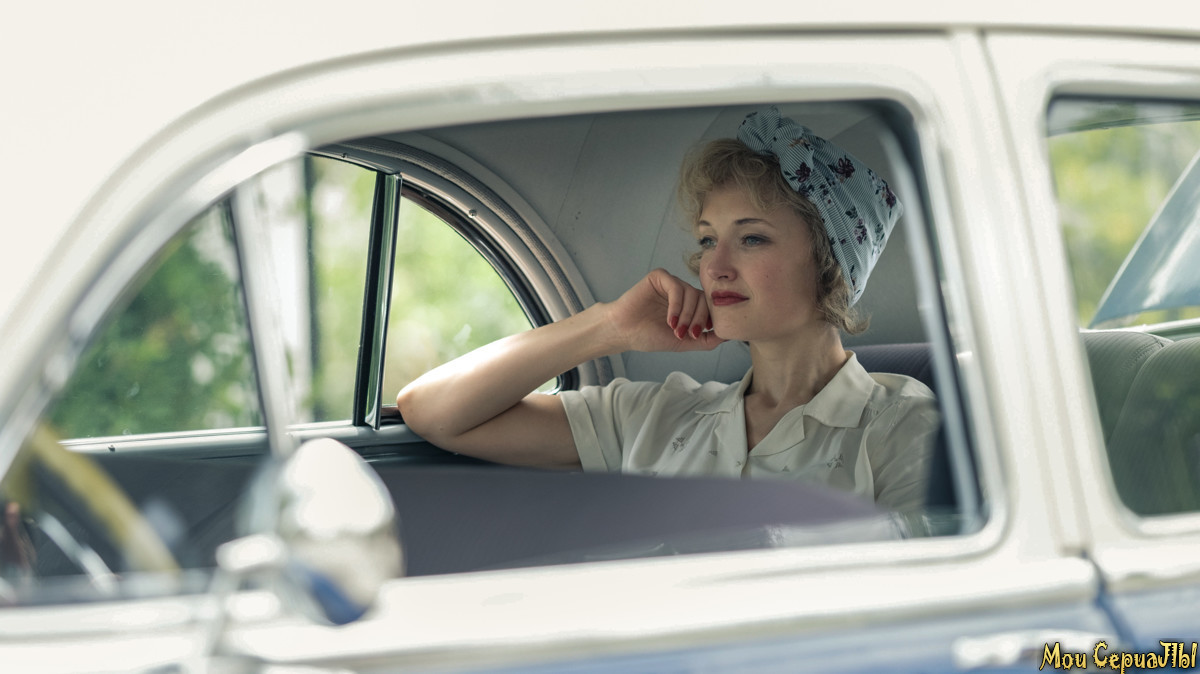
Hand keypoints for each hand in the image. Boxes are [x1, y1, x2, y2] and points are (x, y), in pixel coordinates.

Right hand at [604, 269, 725, 352]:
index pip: (709, 306)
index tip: (696, 335)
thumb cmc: (650, 336)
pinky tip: (670, 320)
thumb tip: (729, 335)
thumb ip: (707, 340)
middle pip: (703, 299)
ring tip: (676, 330)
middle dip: (697, 319)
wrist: (625, 332)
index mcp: (690, 304)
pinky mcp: (660, 277)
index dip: (707, 320)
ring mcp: (671, 283)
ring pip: (692, 293)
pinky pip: (676, 287)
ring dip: (687, 315)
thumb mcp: (684, 342)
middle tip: (687, 334)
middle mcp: (683, 291)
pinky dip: (676, 305)